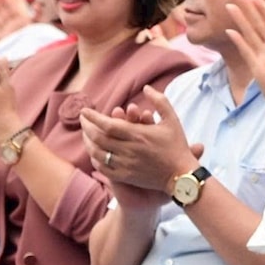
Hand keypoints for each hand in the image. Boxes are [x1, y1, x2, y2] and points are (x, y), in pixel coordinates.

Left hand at [80, 86, 198, 196]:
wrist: (181, 175)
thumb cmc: (177, 146)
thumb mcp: (172, 120)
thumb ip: (160, 101)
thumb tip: (146, 88)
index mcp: (138, 134)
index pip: (107, 124)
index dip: (93, 117)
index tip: (84, 111)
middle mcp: (129, 150)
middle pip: (98, 138)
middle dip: (86, 127)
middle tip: (82, 120)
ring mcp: (126, 165)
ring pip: (98, 153)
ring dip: (88, 143)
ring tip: (85, 135)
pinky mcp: (126, 177)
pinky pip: (103, 168)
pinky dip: (95, 160)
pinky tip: (95, 153)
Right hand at [224, 0, 264, 119]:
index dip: (263, 7)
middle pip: (257, 23)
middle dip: (247, 8)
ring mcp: (262, 57)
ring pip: (250, 34)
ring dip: (240, 20)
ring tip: (230, 6)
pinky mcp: (258, 68)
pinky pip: (248, 53)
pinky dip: (240, 42)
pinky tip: (231, 31)